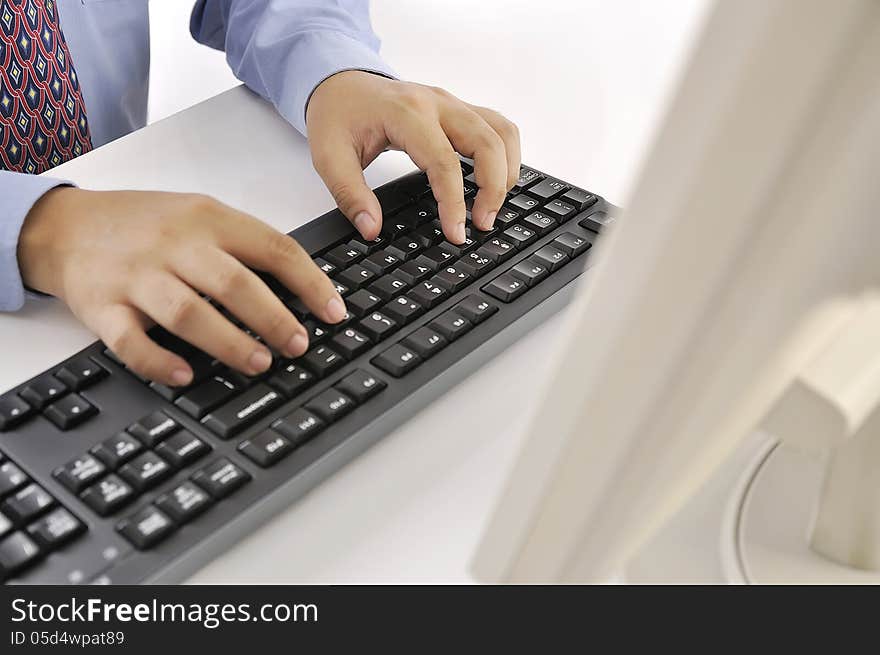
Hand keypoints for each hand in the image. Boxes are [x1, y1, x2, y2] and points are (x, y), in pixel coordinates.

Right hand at [18, 188, 345, 385]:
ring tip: (260, 363)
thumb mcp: (197, 214)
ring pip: (187, 312)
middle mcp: (174, 244)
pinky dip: (158, 361)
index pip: (272, 247)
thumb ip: (242, 243)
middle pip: (233, 283)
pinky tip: (185, 376)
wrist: (64, 224)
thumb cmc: (143, 224)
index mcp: (208, 218)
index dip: (310, 282)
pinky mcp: (102, 306)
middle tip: (299, 345)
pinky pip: (130, 340)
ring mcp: (136, 275)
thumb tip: (301, 287)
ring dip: (228, 343)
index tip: (334, 312)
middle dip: (273, 318)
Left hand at [306, 71, 520, 243]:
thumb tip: (371, 229)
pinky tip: (495, 181)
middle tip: (482, 224)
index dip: (454, 203)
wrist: (340, 81)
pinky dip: (505, 155)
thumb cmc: (337, 115)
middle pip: (487, 143)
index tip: (456, 234)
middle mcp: (437, 103)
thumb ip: (350, 195)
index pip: (444, 162)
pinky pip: (498, 128)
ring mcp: (453, 104)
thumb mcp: (328, 157)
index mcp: (406, 113)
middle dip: (493, 189)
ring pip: (502, 132)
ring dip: (507, 170)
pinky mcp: (460, 110)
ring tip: (492, 206)